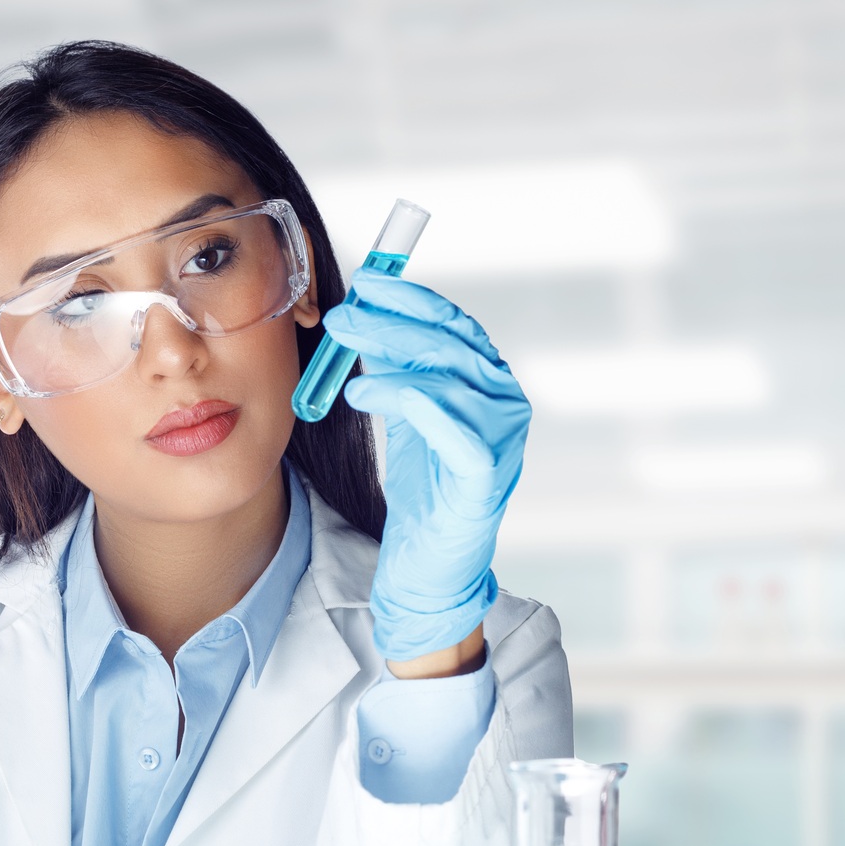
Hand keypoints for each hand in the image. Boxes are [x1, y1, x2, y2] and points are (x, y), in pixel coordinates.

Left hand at [324, 269, 530, 662]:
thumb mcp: (406, 413)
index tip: (365, 281)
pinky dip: (405, 397)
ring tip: (342, 349)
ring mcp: (501, 435)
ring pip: (448, 375)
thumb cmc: (423, 489)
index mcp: (486, 380)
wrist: (432, 564)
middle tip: (341, 312)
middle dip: (392, 319)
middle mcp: (503, 400)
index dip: (409, 298)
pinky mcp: (485, 471)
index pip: (451, 322)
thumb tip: (365, 313)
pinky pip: (448, 422)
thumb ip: (396, 366)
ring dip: (391, 354)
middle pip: (449, 341)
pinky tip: (364, 390)